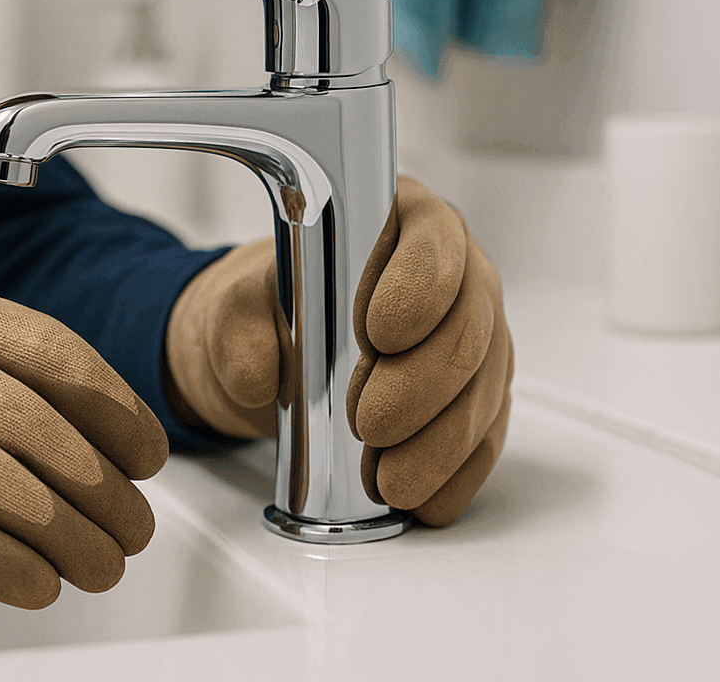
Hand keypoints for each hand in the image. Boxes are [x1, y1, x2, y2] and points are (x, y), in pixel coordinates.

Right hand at [0, 266, 168, 608]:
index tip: (147, 451)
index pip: (50, 351)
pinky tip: (38, 583)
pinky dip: (4, 565)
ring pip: (4, 484)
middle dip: (103, 486)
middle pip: (39, 425)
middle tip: (136, 522)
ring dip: (69, 534)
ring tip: (102, 563)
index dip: (114, 407)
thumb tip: (73, 416)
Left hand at [165, 175, 511, 525]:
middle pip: (467, 327)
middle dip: (421, 384)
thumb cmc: (269, 310)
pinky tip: (423, 496)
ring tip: (388, 478)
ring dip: (438, 441)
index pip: (432, 243)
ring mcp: (477, 339)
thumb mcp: (235, 308)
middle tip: (371, 423)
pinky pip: (484, 437)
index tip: (379, 334)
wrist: (275, 352)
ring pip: (481, 390)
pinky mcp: (478, 397)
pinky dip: (454, 473)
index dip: (416, 289)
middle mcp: (457, 275)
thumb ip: (238, 330)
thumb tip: (258, 376)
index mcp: (403, 222)